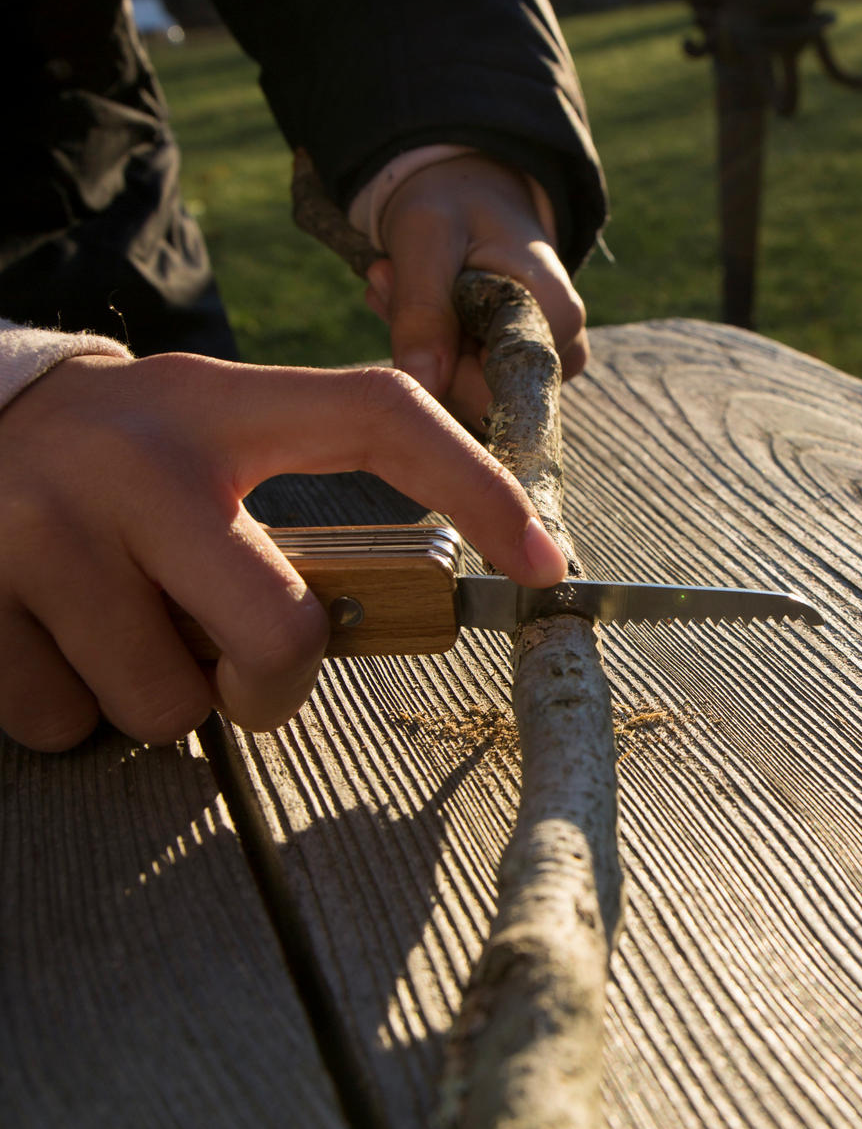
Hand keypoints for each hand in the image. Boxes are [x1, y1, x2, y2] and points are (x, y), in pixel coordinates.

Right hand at [0, 351, 564, 751]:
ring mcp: (46, 528)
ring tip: (119, 623)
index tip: (545, 561)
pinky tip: (49, 635)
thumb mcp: (205, 437)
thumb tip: (385, 617)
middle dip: (270, 685)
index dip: (476, 484)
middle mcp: (137, 458)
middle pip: (277, 635)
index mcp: (220, 405)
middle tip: (238, 666)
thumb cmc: (117, 455)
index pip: (378, 416)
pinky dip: (68, 708)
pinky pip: (63, 722)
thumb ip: (287, 508)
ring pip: (164, 705)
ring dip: (158, 696)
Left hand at [362, 153, 587, 426]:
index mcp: (555, 317)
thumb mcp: (426, 238)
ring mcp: (541, 367)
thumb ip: (422, 310)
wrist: (471, 194)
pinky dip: (425, 349)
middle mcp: (562, 352)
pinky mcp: (515, 372)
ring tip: (398, 280)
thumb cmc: (455, 203)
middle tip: (386, 277)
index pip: (490, 392)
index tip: (394, 289)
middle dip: (419, 346)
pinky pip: (459, 385)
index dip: (433, 363)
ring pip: (460, 393)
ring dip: (416, 344)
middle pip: (474, 397)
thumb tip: (422, 387)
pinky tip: (413, 302)